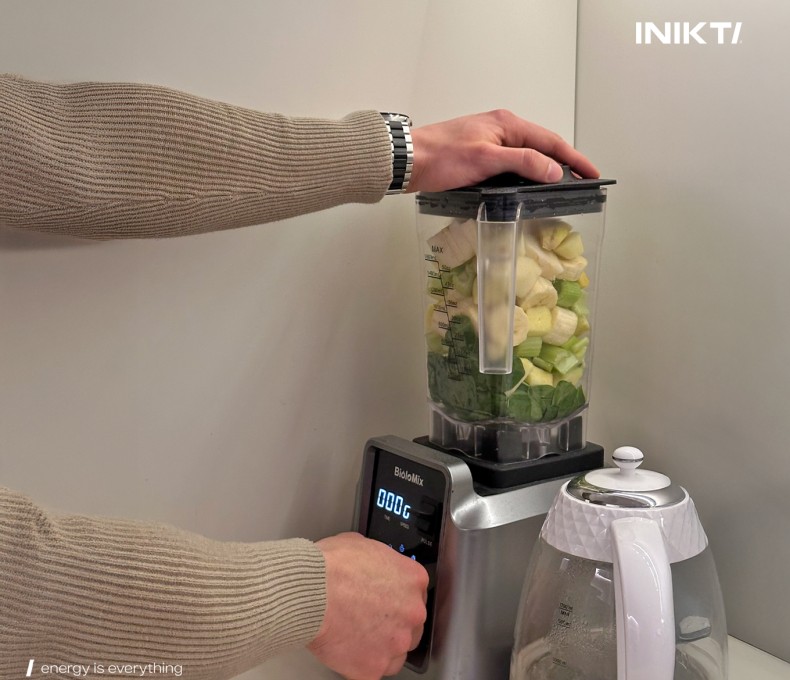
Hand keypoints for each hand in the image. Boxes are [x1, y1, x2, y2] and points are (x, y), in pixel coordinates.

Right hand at [309, 532, 428, 679]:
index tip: (385, 600)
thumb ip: (378, 560)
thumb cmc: (330, 567)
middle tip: (369, 618)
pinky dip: (363, 663)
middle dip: (393, 623)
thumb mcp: (361, 544)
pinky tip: (348, 650)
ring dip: (382, 645)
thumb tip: (371, 565)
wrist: (311, 592)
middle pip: (411, 624)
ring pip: (397, 651)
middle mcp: (412, 611)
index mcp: (412, 579)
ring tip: (356, 636)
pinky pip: (375, 670)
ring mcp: (396, 641)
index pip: (415, 593)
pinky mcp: (375, 667)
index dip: (397, 597)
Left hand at [408, 109, 599, 192]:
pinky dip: (528, 173)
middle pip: (542, 146)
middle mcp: (502, 129)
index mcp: (507, 124)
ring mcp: (490, 141)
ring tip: (563, 187)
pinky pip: (513, 162)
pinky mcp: (480, 155)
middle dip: (565, 163)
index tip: (593, 174)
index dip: (574, 159)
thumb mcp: (486, 160)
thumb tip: (555, 170)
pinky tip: (530, 186)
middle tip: (583, 182)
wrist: (408, 160)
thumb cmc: (442, 158)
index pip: (551, 141)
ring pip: (528, 155)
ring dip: (546, 169)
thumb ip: (523, 162)